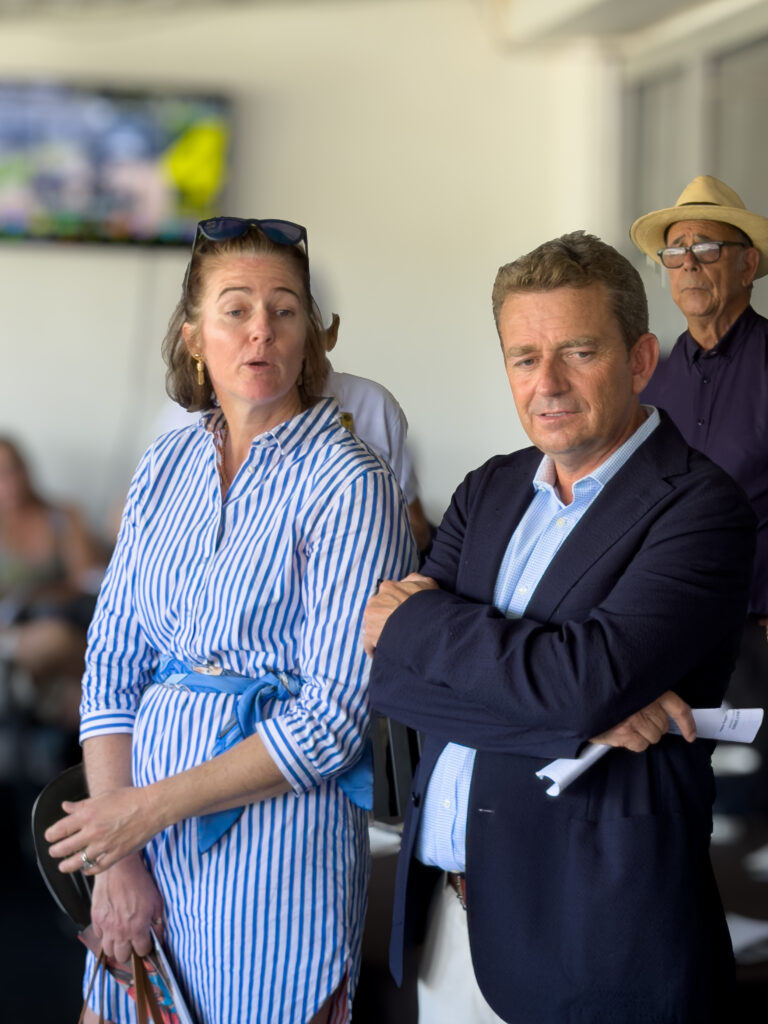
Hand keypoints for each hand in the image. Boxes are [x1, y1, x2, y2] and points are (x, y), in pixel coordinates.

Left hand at [44, 785, 159, 875]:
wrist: (152, 807)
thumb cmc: (129, 798)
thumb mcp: (103, 796)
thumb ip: (82, 804)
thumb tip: (65, 806)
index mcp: (87, 814)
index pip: (60, 829)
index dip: (51, 835)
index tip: (49, 837)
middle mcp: (93, 831)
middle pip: (65, 847)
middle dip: (56, 851)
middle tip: (53, 852)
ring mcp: (104, 845)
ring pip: (78, 861)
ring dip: (67, 866)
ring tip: (63, 867)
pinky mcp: (116, 854)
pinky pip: (97, 867)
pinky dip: (89, 870)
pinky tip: (86, 869)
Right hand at [89, 854, 163, 961]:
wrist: (120, 868)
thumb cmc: (139, 882)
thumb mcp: (157, 902)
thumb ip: (158, 923)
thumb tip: (159, 938)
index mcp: (137, 928)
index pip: (141, 952)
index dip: (145, 948)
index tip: (146, 942)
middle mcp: (120, 931)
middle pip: (122, 957)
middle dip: (129, 952)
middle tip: (133, 942)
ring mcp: (106, 926)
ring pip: (107, 950)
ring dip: (115, 946)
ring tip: (121, 937)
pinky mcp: (95, 918)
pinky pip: (98, 935)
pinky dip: (104, 934)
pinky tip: (112, 924)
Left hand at [363, 573, 437, 656]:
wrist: (426, 624)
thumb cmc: (428, 603)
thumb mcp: (426, 582)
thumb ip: (412, 579)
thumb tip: (405, 582)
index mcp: (387, 587)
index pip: (386, 595)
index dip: (394, 605)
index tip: (400, 612)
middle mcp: (375, 601)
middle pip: (377, 610)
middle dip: (385, 618)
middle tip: (398, 627)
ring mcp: (371, 618)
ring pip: (372, 626)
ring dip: (380, 632)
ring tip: (393, 640)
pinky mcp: (370, 636)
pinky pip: (368, 643)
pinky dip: (374, 648)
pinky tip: (383, 651)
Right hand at [590, 690, 694, 752]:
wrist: (579, 697)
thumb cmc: (600, 692)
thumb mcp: (623, 684)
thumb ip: (640, 692)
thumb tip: (658, 710)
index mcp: (649, 688)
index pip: (678, 708)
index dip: (687, 724)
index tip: (690, 735)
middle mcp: (645, 703)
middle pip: (663, 724)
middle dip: (654, 725)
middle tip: (637, 719)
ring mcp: (635, 719)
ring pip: (653, 737)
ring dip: (644, 735)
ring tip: (627, 725)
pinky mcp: (625, 733)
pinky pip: (641, 745)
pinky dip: (635, 742)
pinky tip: (623, 734)